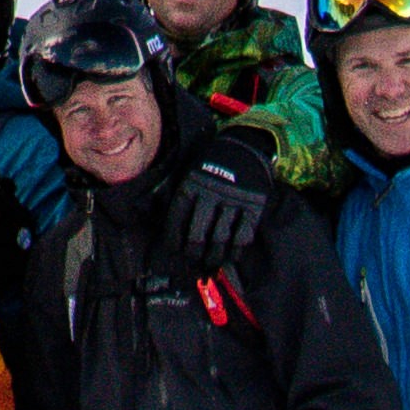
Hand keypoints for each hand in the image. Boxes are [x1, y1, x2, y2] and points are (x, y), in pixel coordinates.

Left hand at [163, 155, 269, 276]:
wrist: (246, 146)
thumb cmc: (213, 163)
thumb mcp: (191, 170)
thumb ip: (178, 193)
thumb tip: (156, 217)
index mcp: (192, 184)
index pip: (177, 217)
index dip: (173, 237)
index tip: (173, 249)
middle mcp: (211, 194)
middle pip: (198, 234)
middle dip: (193, 252)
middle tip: (193, 259)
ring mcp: (233, 201)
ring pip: (220, 239)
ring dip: (214, 256)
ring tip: (211, 262)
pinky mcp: (253, 207)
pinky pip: (243, 235)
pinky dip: (236, 250)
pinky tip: (231, 256)